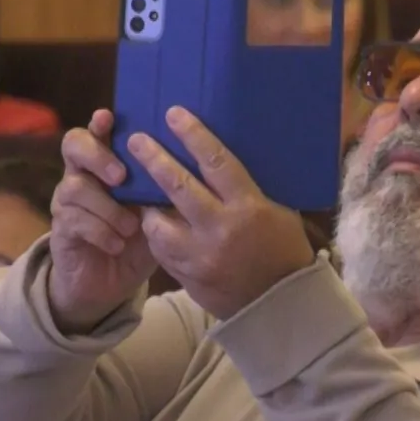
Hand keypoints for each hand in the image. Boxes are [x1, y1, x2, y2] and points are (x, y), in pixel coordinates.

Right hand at [47, 111, 157, 332]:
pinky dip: (101, 232)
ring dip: (107, 207)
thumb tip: (191, 166)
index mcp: (106, 165)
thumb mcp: (155, 214)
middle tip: (120, 176)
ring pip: (75, 186)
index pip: (97, 132)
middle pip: (73, 144)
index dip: (100, 123)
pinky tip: (118, 245)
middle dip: (97, 156)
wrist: (109, 284)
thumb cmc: (136, 240)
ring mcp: (67, 201)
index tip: (109, 118)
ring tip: (130, 227)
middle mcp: (82, 175)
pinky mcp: (61, 229)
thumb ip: (163, 190)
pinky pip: (74, 220)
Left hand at [129, 106, 316, 319]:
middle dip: (154, 160)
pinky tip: (153, 223)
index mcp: (249, 207)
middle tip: (136, 140)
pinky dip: (156, 235)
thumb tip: (223, 156)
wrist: (280, 305)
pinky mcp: (187, 276)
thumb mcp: (279, 211)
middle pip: (178, 187)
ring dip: (146, 204)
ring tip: (137, 189)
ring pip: (158, 223)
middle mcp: (221, 229)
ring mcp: (200, 256)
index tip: (174, 115)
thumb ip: (251, 187)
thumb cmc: (284, 249)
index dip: (193, 136)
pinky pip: (161, 251)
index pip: (217, 163)